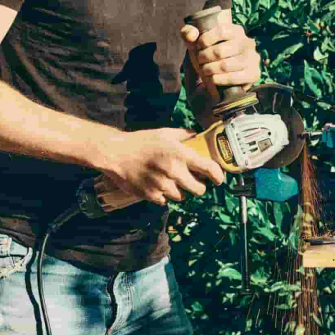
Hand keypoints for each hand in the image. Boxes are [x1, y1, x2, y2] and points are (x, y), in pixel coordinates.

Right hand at [102, 127, 225, 205]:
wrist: (116, 154)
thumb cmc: (141, 142)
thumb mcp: (165, 133)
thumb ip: (184, 135)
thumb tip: (196, 135)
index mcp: (180, 155)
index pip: (208, 169)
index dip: (218, 176)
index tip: (219, 179)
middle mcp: (173, 172)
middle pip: (199, 190)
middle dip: (199, 186)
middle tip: (195, 181)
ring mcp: (162, 186)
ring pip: (182, 197)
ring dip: (181, 191)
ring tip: (173, 182)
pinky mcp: (151, 196)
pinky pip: (166, 201)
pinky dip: (165, 196)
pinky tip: (159, 185)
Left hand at [180, 13, 261, 99]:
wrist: (219, 80)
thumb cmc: (208, 57)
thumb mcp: (196, 44)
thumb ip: (188, 33)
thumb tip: (192, 35)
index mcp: (236, 31)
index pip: (221, 31)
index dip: (206, 39)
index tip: (198, 46)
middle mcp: (248, 42)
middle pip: (220, 50)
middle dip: (204, 57)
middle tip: (200, 61)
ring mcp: (253, 59)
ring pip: (226, 65)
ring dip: (209, 69)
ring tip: (205, 70)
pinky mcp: (254, 74)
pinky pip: (232, 78)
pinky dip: (218, 79)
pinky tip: (212, 79)